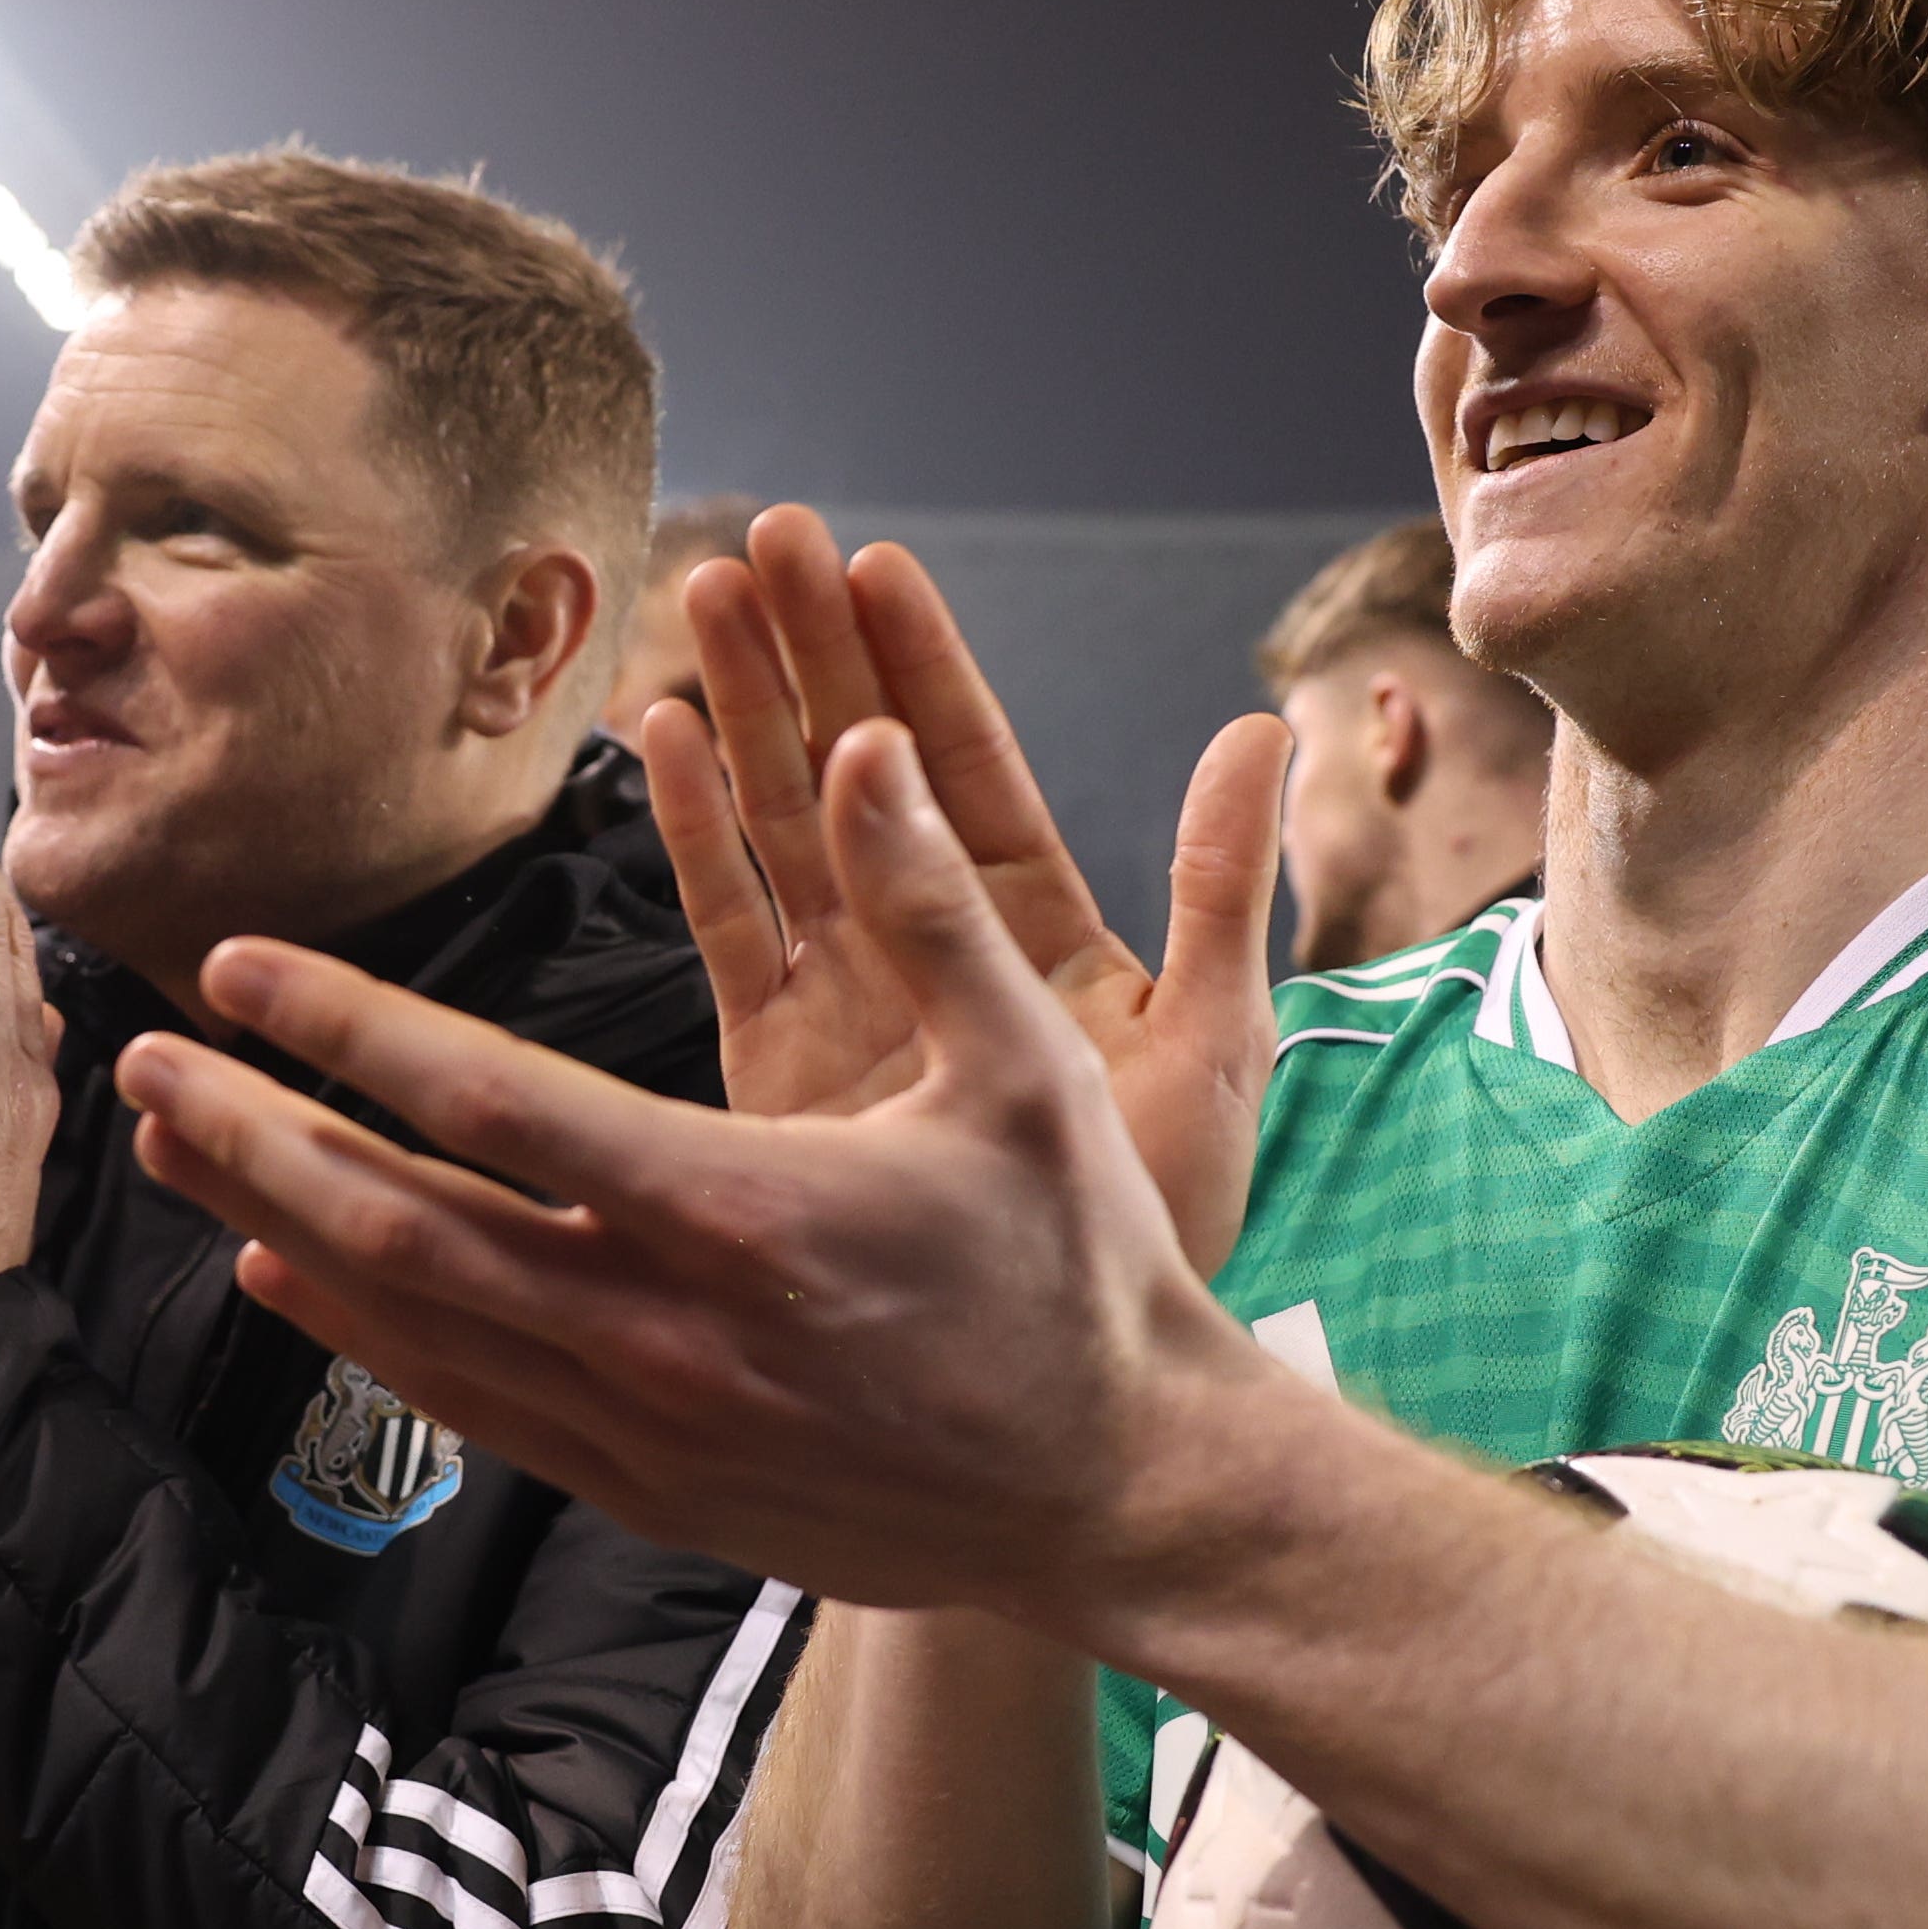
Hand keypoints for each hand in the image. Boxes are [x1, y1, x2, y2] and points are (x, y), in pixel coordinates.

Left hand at [116, 718, 1285, 1614]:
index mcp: (742, 1213)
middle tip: (141, 1070)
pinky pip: (473, 1409)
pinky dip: (367, 1336)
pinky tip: (297, 1277)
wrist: (1118, 1496)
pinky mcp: (660, 1492)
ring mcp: (653, 1428)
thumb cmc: (1086, 1269)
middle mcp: (670, 1332)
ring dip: (284, 1229)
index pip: (496, 1105)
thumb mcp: (1031, 1071)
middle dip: (259, 1139)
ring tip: (179, 1157)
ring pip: (418, 1327)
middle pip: (408, 1227)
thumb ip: (930, 905)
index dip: (348, 1030)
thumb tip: (863, 741)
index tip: (240, 968)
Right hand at [643, 504, 1288, 1271]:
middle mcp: (936, 949)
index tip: (871, 563)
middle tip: (762, 540)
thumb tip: (1264, 729)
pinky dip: (694, 833)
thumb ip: (1221, 884)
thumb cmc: (1160, 1228)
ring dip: (745, 711)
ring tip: (699, 599)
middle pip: (861, 770)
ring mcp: (852, 1003)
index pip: (969, 766)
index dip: (918, 666)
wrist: (1070, 1389)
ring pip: (786, 826)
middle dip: (811, 652)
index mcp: (1038, 932)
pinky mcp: (778, 1070)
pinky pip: (729, 926)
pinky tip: (663, 737)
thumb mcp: (1211, 1046)